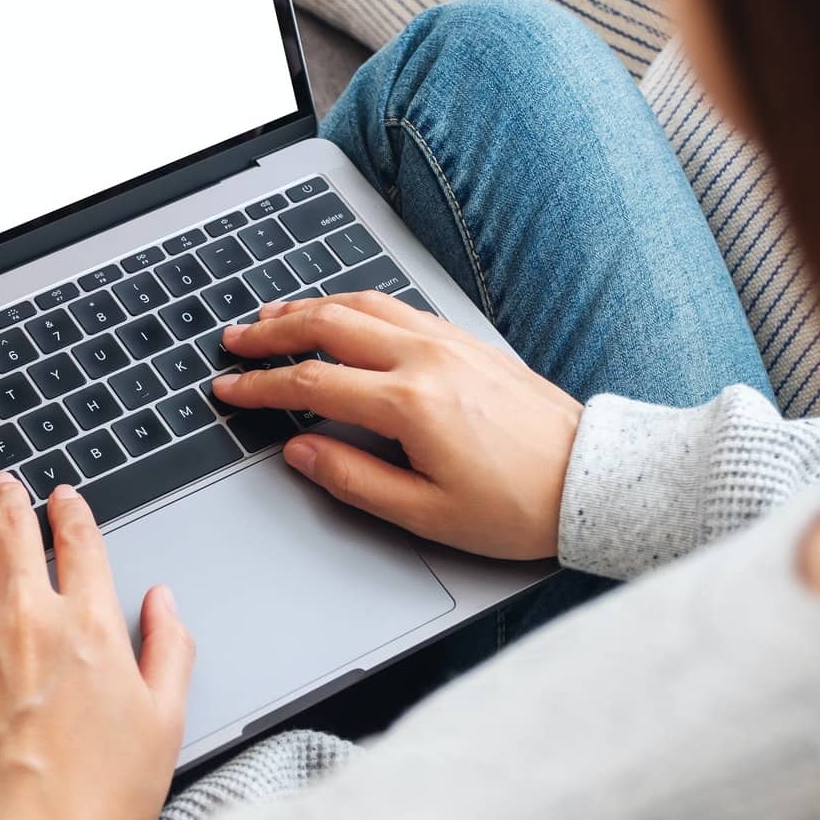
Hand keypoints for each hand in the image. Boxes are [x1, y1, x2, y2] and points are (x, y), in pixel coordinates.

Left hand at [0, 474, 193, 819]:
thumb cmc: (106, 792)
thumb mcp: (166, 718)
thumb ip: (170, 649)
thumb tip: (164, 603)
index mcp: (88, 625)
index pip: (77, 542)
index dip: (69, 510)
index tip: (62, 497)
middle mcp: (28, 621)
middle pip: (12, 535)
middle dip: (8, 500)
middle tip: (2, 484)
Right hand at [212, 292, 581, 558]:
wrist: (592, 479)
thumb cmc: (518, 506)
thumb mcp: (427, 515)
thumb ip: (353, 479)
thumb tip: (299, 452)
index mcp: (408, 403)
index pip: (310, 384)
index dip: (259, 386)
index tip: (227, 389)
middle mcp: (425, 359)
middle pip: (328, 324)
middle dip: (272, 331)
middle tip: (234, 340)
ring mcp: (448, 342)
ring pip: (362, 304)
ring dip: (309, 306)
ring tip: (272, 317)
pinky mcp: (467, 341)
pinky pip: (396, 307)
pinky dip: (353, 304)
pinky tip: (340, 313)